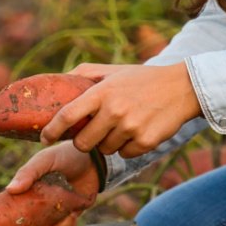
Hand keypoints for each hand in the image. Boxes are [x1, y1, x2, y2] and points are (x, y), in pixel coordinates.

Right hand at [6, 142, 99, 225]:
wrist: (92, 159)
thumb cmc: (64, 156)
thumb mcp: (44, 161)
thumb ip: (28, 173)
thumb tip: (10, 190)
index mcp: (21, 195)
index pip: (5, 217)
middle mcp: (32, 207)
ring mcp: (48, 214)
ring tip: (68, 214)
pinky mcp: (65, 217)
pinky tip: (73, 213)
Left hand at [39, 62, 201, 158]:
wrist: (182, 88)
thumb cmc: (142, 79)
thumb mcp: (113, 70)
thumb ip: (85, 74)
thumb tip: (57, 81)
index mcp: (102, 92)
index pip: (67, 115)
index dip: (51, 130)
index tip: (44, 138)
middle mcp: (115, 110)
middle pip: (82, 143)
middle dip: (82, 141)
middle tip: (89, 134)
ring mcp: (131, 128)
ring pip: (104, 150)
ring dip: (107, 142)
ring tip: (120, 126)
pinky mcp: (146, 142)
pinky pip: (125, 154)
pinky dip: (127, 147)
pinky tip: (136, 131)